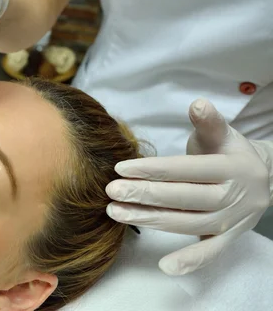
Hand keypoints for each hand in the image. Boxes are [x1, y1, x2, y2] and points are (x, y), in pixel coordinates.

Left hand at [106, 99, 272, 275]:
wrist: (264, 178)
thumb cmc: (230, 152)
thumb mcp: (223, 134)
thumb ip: (209, 122)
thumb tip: (197, 103)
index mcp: (231, 167)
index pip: (186, 169)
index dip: (153, 169)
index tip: (121, 169)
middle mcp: (234, 196)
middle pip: (185, 198)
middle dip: (145, 195)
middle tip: (112, 191)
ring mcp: (232, 220)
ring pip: (188, 224)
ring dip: (151, 221)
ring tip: (116, 212)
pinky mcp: (229, 238)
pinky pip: (211, 253)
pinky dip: (190, 261)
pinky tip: (165, 266)